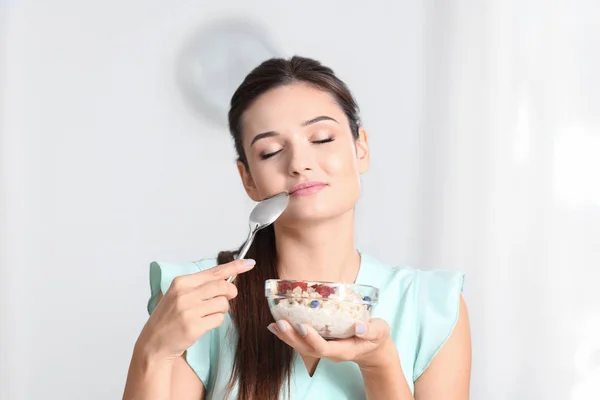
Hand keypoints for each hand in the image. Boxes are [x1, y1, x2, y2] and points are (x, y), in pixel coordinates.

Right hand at [137, 259, 255, 360]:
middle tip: (227, 298)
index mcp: (181, 282)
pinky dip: (216, 322)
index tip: (249, 263)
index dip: (234, 267)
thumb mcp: (180, 295)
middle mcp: (185, 294)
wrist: (154, 343)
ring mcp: (189, 310)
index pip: (214, 271)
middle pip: (223, 286)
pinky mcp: (194, 326)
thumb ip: (202, 286)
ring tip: (208, 314)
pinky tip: (204, 324)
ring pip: (223, 304)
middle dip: (230, 292)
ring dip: (222, 310)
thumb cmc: (169, 318)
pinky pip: (219, 320)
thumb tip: (229, 278)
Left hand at [268, 318, 395, 368]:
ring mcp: (324, 349)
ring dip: (287, 336)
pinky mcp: (320, 343)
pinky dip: (289, 334)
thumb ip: (371, 330)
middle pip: (307, 349)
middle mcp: (330, 352)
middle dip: (292, 337)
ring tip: (273, 324)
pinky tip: (277, 325)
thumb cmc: (376, 338)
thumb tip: (359, 326)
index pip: (324, 348)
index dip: (312, 339)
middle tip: (280, 323)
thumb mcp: (380, 331)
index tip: (303, 326)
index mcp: (344, 350)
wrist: (374, 350)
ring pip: (302, 346)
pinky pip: (302, 341)